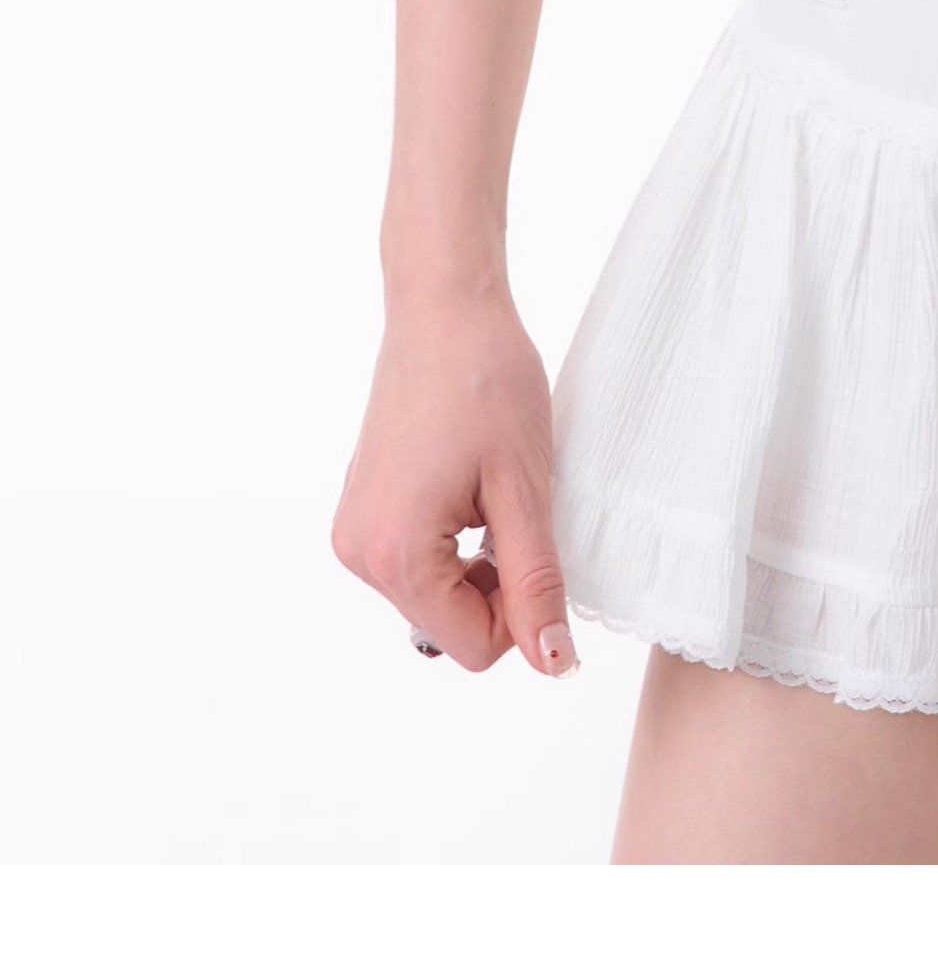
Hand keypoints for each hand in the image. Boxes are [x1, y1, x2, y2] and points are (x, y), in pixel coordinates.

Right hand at [332, 289, 576, 676]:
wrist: (443, 307)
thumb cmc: (488, 382)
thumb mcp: (525, 490)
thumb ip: (537, 583)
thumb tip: (553, 663)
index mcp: (396, 556)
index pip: (472, 647)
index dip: (523, 614)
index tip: (541, 550)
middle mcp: (359, 554)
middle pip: (448, 626)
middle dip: (497, 586)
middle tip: (519, 511)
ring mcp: (353, 531)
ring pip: (433, 595)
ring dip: (476, 564)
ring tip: (493, 492)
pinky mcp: (359, 508)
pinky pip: (413, 560)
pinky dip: (452, 543)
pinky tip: (468, 484)